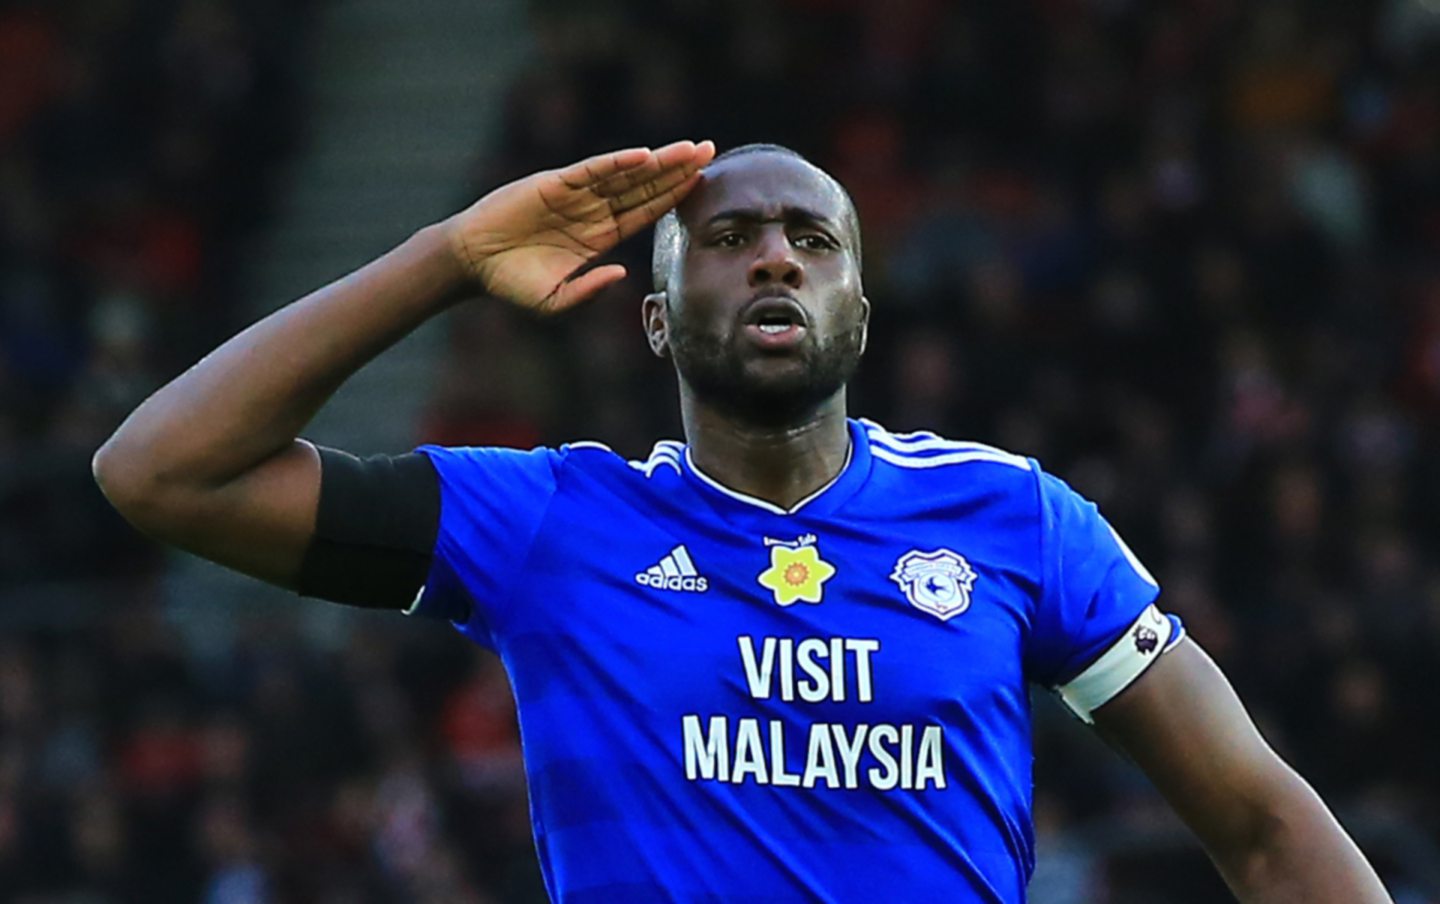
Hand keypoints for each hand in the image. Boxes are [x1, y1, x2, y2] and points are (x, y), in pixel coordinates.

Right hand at [446, 140, 715, 313]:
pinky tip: (643, 156)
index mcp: (600, 236)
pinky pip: (592, 171)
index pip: (646, 211)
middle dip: (678, 170)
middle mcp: (593, 210)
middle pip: (645, 186)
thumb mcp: (556, 301)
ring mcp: (576, 195)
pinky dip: (617, 163)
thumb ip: (589, 291)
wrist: (473, 264)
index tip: (702, 182)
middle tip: (711, 151)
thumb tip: (622, 275)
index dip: (674, 196)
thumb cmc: (513, 283)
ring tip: (690, 149)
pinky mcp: (554, 184)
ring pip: (626, 174)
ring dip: (658, 161)